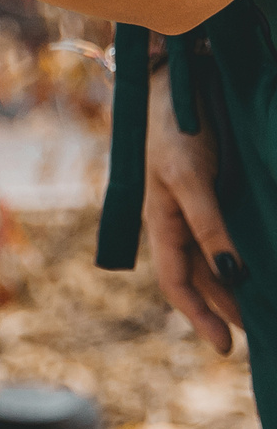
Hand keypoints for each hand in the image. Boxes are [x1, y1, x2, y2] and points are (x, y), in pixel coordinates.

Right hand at [144, 63, 246, 352]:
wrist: (175, 80)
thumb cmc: (173, 128)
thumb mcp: (190, 178)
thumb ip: (210, 226)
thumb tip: (234, 276)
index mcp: (161, 222)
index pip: (177, 282)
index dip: (200, 316)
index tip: (227, 348)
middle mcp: (176, 220)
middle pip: (200, 277)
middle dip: (226, 309)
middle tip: (263, 335)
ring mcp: (194, 207)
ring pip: (215, 259)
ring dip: (236, 287)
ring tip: (267, 311)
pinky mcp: (212, 191)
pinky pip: (227, 234)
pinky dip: (243, 256)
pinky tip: (262, 263)